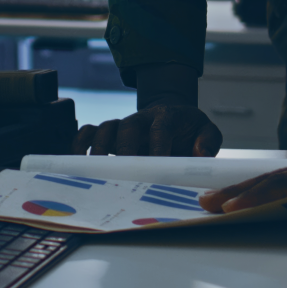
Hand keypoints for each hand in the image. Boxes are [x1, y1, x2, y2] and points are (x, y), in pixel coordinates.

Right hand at [72, 105, 220, 156]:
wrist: (172, 116)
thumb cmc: (189, 129)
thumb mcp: (207, 130)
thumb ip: (209, 140)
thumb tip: (200, 154)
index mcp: (167, 116)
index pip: (161, 127)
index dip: (158, 144)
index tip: (158, 164)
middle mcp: (141, 119)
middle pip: (128, 125)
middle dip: (125, 148)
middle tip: (125, 171)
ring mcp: (123, 125)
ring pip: (105, 127)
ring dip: (99, 147)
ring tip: (97, 170)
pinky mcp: (110, 133)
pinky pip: (88, 131)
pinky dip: (80, 143)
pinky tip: (77, 162)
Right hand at [198, 154, 286, 234]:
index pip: (285, 183)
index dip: (257, 196)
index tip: (233, 208)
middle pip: (272, 178)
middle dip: (238, 191)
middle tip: (207, 202)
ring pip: (274, 181)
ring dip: (245, 192)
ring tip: (215, 201)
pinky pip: (284, 187)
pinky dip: (261, 193)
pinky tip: (246, 200)